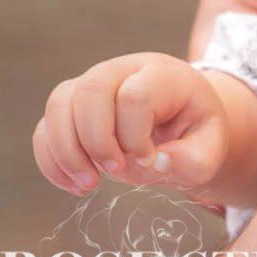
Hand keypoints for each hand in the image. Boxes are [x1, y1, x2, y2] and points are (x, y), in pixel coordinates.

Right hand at [34, 53, 256, 206]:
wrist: (181, 120)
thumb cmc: (195, 133)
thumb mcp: (210, 148)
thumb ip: (192, 160)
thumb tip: (156, 164)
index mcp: (162, 75)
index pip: (134, 95)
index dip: (135, 136)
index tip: (149, 161)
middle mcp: (121, 71)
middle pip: (90, 90)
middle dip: (95, 139)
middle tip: (114, 172)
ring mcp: (91, 85)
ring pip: (59, 104)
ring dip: (66, 151)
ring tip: (89, 184)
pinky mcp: (72, 108)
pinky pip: (46, 127)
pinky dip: (51, 159)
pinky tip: (74, 185)